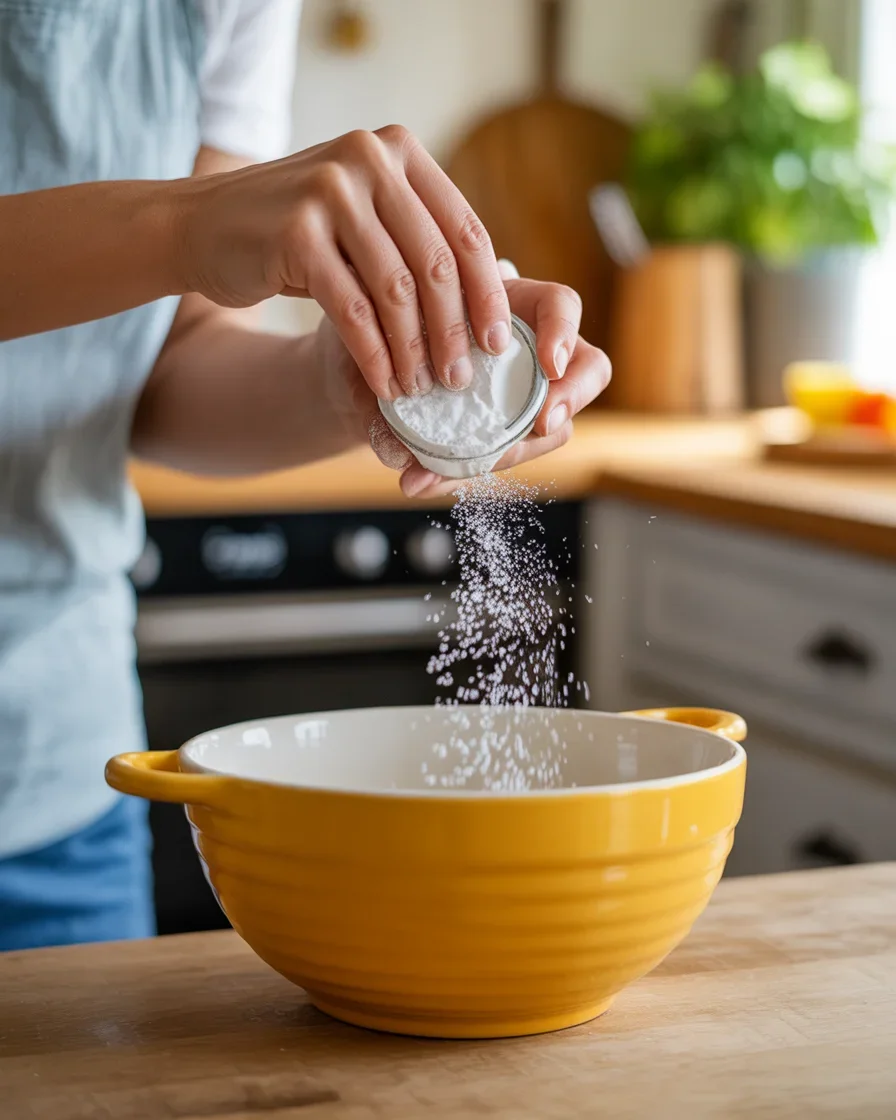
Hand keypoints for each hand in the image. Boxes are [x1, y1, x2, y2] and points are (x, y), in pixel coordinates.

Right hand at [177, 126, 510, 401]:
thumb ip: (414, 240)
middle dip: (453, 331)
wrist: (201, 225)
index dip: (487, 293)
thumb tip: (485, 307)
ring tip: (420, 388)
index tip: (498, 343)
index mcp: (399, 151)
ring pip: (396, 291)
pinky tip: (384, 384)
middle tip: (460, 379)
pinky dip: (374, 354)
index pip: (465, 230)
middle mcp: (368, 160)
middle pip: (436, 263)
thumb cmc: (297, 234)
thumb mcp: (363, 219)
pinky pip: (353, 310)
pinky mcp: (296, 234)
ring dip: (414, 351)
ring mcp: (330, 191)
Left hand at [320, 264, 611, 496]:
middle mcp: (525, 347)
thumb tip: (397, 445)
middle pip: (587, 368)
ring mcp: (520, 393)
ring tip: (436, 471)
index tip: (549, 364)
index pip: (560, 305)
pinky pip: (503, 457)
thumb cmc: (369, 332)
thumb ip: (384, 372)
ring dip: (506, 454)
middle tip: (540, 425)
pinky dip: (462, 472)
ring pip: (551, 427)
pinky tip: (419, 479)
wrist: (352, 371)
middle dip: (572, 398)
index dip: (564, 332)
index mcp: (503, 302)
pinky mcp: (500, 432)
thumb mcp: (368, 337)